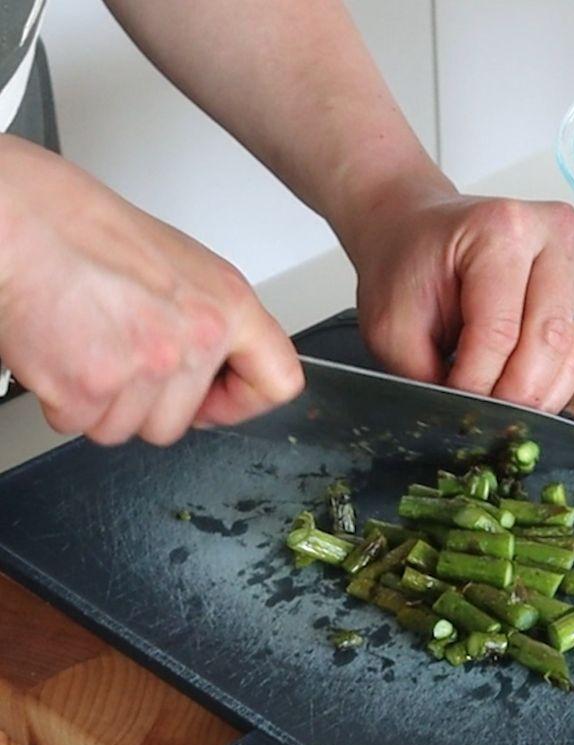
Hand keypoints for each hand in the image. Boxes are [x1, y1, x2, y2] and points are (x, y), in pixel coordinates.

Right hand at [0, 135, 303, 444]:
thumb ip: (210, 325)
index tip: (218, 399)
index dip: (244, 401)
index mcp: (228, 307)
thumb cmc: (86, 231)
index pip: (279, 381)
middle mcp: (195, 340)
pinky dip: (62, 399)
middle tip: (118, 353)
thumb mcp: (184, 268)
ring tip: (86, 343)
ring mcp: (144, 367)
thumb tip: (217, 375)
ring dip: (100, 402)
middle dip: (144, 403)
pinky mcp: (89, 387)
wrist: (20, 218)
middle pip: (179, 422)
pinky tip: (60, 353)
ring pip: (126, 429)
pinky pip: (79, 425)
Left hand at [343, 186, 573, 412]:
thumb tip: (464, 423)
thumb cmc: (405, 267)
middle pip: (548, 339)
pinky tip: (526, 396)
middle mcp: (552, 233)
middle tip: (487, 425)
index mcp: (500, 228)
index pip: (500, 329)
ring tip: (505, 415)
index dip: (479, 383)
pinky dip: (555, 382)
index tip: (458, 412)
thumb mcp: (392, 325)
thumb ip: (425, 375)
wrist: (414, 230)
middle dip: (516, 395)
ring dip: (541, 394)